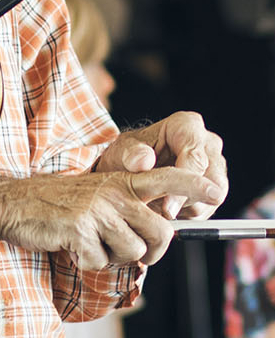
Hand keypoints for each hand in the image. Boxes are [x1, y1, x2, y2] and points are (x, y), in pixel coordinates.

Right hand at [0, 167, 222, 269]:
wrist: (13, 203)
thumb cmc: (57, 204)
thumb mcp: (97, 196)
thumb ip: (128, 207)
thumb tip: (160, 236)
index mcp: (120, 181)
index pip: (166, 177)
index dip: (194, 183)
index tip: (215, 190)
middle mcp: (113, 192)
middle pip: (162, 234)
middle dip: (151, 252)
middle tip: (126, 248)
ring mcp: (97, 210)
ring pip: (133, 253)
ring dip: (112, 256)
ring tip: (88, 239)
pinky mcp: (80, 229)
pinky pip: (101, 262)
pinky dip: (87, 261)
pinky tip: (70, 244)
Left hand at [95, 111, 226, 219]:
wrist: (128, 166)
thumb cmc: (127, 154)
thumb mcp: (122, 152)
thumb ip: (131, 155)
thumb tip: (144, 160)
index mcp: (187, 125)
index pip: (195, 159)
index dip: (182, 186)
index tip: (167, 208)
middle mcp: (207, 142)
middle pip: (211, 181)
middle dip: (186, 199)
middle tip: (161, 211)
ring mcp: (215, 164)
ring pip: (214, 197)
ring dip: (187, 207)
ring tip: (160, 205)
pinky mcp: (216, 184)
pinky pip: (210, 207)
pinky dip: (189, 212)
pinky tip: (169, 206)